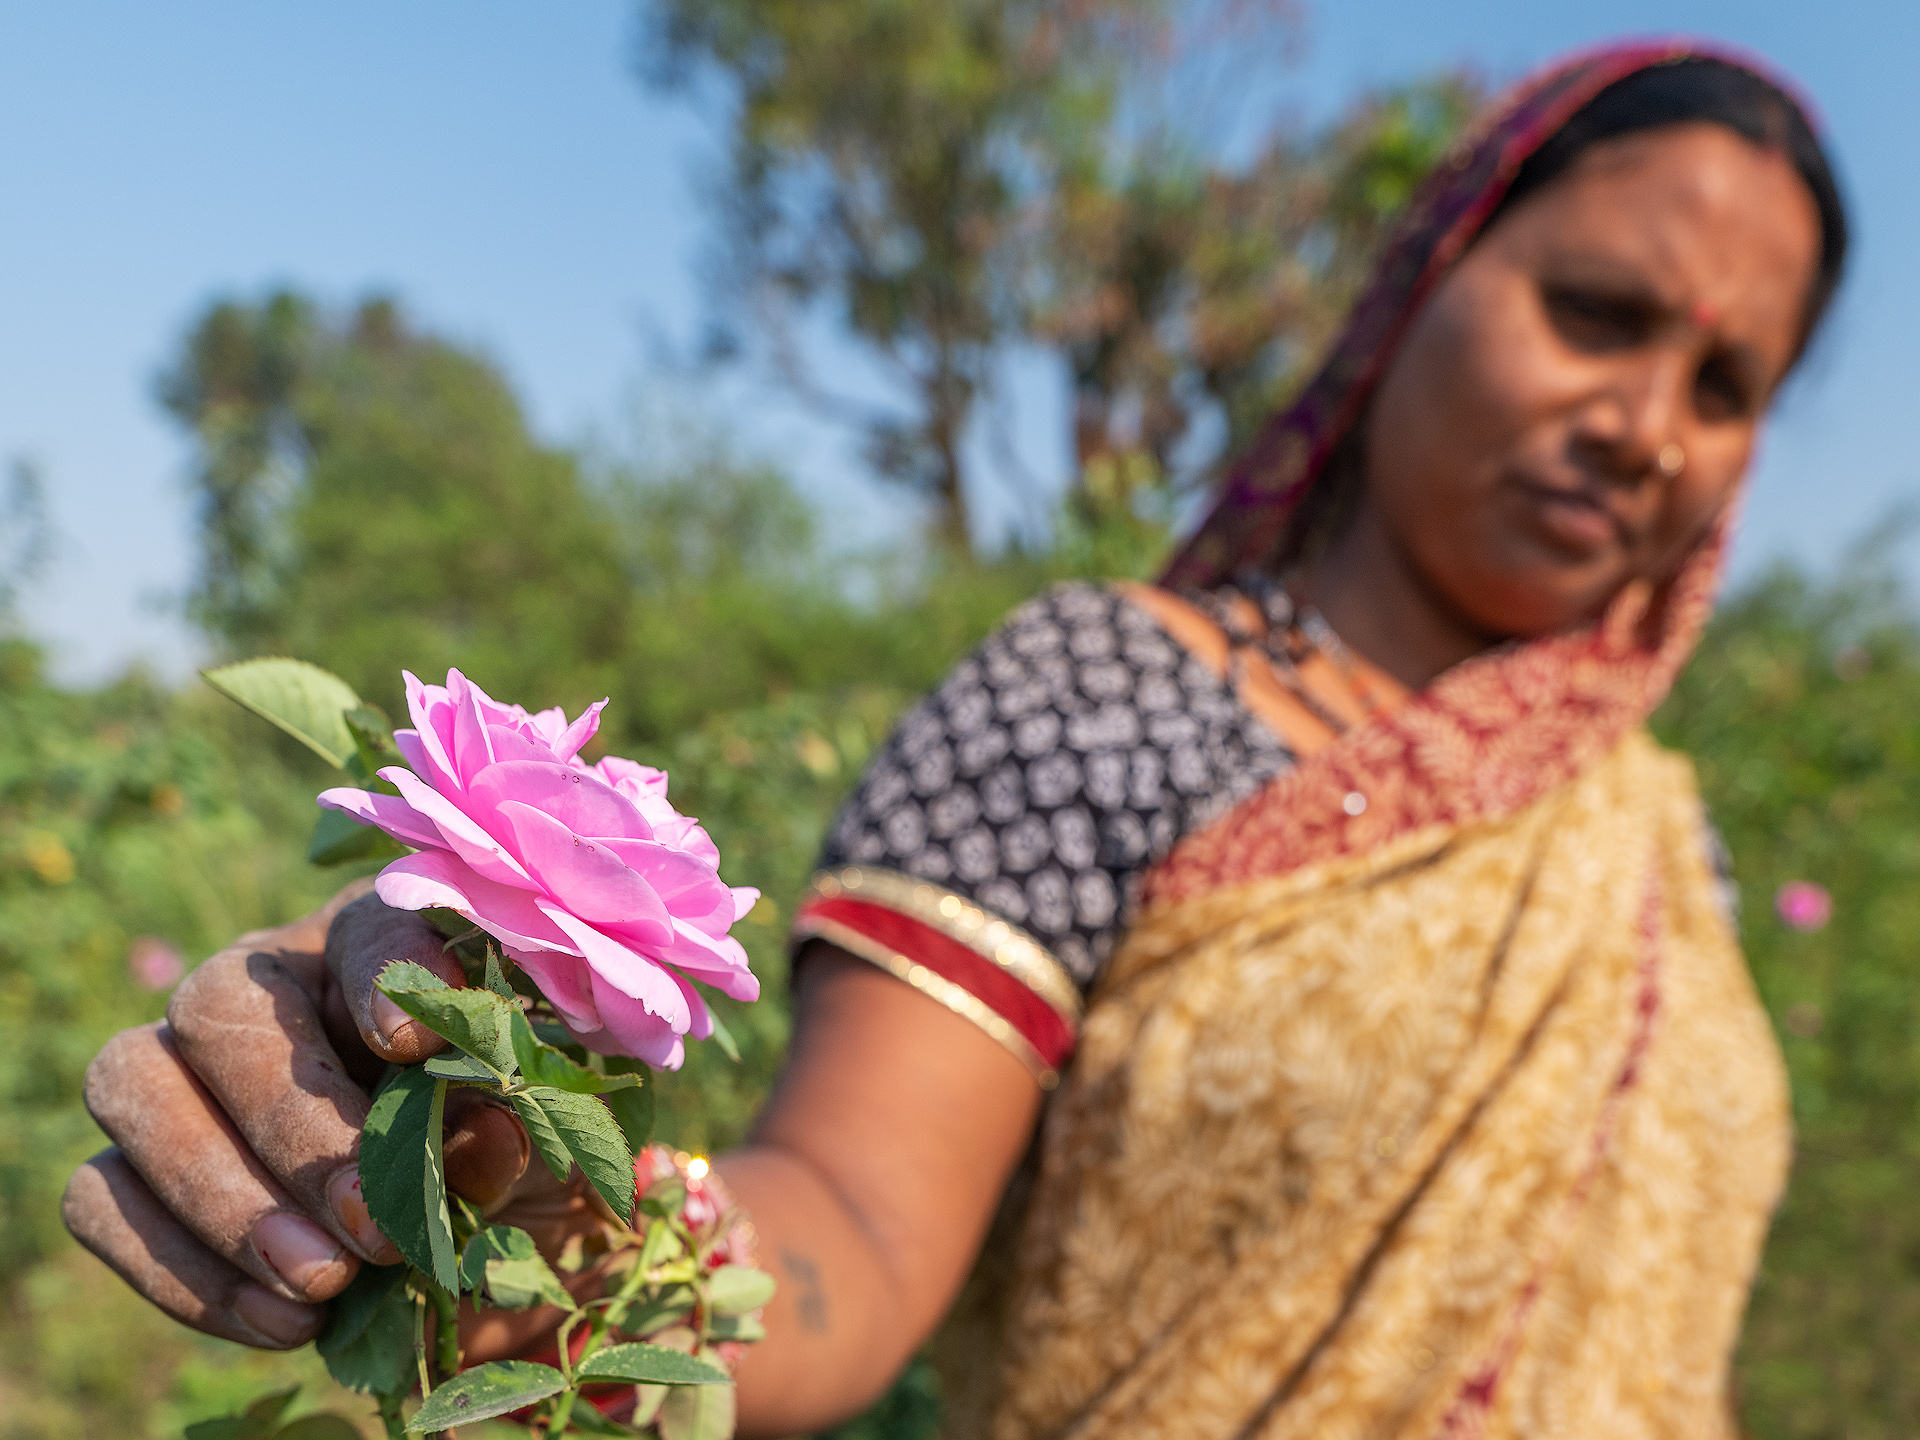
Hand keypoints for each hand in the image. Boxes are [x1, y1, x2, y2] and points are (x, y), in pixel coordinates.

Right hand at [60, 884, 575, 1350]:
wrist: (480, 1238)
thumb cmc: (515, 1146)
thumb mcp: (540, 1132)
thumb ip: (513, 1119)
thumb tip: (475, 1135)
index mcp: (380, 946)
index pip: (366, 928)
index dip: (382, 976)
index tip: (413, 1046)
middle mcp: (266, 984)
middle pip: (217, 1003)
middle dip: (291, 1124)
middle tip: (370, 1224)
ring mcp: (182, 1068)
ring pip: (131, 1084)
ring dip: (222, 1198)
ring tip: (324, 1282)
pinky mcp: (133, 1167)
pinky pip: (100, 1199)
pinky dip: (182, 1270)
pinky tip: (285, 1317)